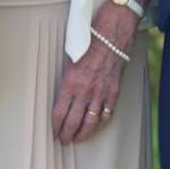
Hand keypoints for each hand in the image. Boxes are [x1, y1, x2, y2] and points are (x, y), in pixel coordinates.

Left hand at [51, 1, 138, 142]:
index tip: (54, 131)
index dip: (56, 124)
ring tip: (78, 139)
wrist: (113, 30)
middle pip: (74, 120)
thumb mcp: (71, 57)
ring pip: (91, 121)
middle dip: (67, 133)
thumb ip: (68, 76)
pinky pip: (107, 112)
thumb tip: (64, 91)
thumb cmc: (90, 37)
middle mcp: (85, 89)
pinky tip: (96, 126)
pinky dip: (101, 123)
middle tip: (63, 139)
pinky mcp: (114, 90)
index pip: (59, 111)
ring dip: (84, 133)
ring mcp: (101, 91)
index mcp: (71, 80)